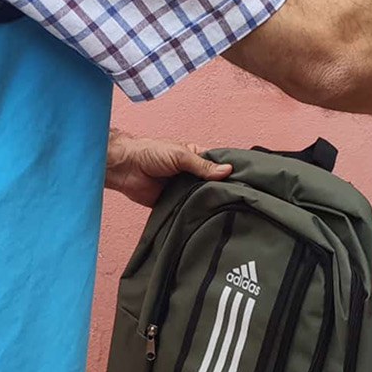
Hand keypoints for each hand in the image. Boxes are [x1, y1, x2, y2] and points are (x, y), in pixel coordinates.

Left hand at [105, 129, 231, 207]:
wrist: (126, 168)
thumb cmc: (150, 153)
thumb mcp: (180, 155)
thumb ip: (202, 165)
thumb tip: (227, 170)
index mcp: (196, 158)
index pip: (218, 166)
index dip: (229, 172)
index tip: (245, 181)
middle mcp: (192, 174)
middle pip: (212, 184)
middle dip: (220, 190)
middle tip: (236, 199)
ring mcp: (183, 189)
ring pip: (201, 198)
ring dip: (207, 202)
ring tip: (225, 210)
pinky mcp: (174, 203)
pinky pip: (187, 209)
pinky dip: (194, 213)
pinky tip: (205, 218)